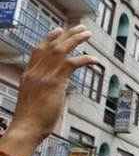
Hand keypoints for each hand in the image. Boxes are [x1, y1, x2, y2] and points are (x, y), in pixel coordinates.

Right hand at [11, 26, 96, 143]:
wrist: (26, 128)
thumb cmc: (31, 120)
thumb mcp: (34, 99)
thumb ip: (43, 89)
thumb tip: (55, 89)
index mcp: (28, 75)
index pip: (37, 51)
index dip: (48, 39)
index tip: (57, 30)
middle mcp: (35, 72)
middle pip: (50, 46)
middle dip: (66, 35)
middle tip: (79, 27)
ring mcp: (44, 76)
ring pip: (60, 50)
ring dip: (75, 39)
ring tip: (87, 33)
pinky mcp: (54, 82)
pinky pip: (71, 64)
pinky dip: (84, 59)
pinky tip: (94, 59)